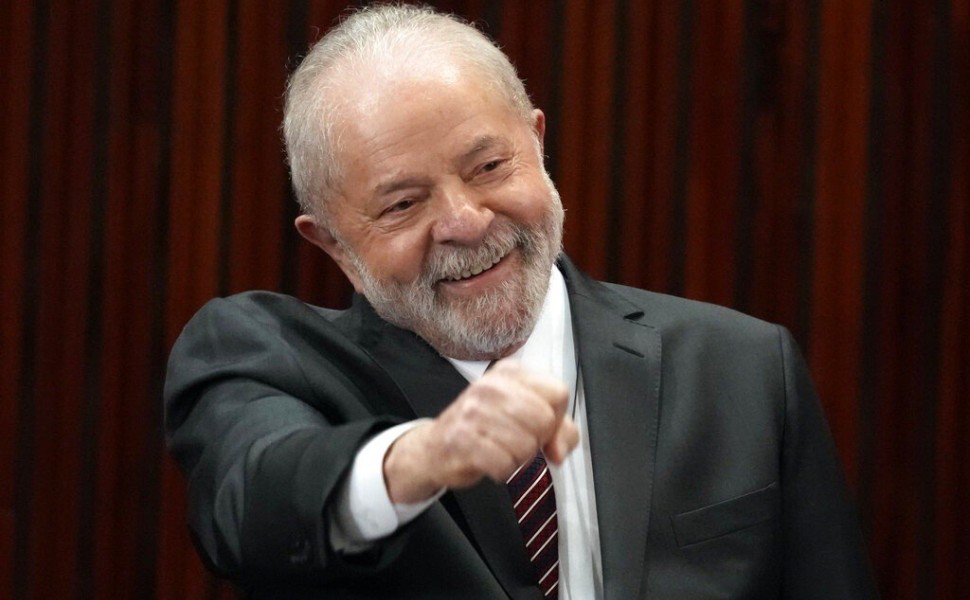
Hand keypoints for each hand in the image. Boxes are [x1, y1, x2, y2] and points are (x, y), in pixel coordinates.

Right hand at [383, 360, 579, 502]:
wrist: (435, 448)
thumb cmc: (484, 429)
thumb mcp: (524, 417)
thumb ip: (558, 429)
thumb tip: (560, 450)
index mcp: (510, 373)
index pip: (557, 393)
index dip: (557, 419)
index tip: (543, 429)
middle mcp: (491, 386)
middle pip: (545, 420)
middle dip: (537, 440)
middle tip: (517, 440)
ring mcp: (474, 412)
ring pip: (527, 445)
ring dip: (518, 457)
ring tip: (500, 449)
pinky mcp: (462, 440)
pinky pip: (505, 464)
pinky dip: (502, 471)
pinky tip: (489, 461)